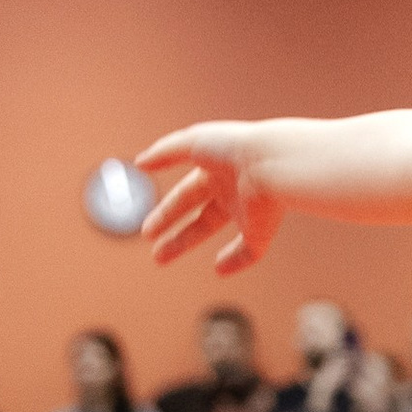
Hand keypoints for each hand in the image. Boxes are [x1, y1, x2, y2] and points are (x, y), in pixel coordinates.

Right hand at [138, 123, 288, 276]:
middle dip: (173, 234)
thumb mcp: (193, 142)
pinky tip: (220, 269)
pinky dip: (236, 261)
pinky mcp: (262, 229)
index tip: (147, 230)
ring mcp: (246, 211)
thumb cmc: (234, 147)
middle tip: (154, 251)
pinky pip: (250, 251)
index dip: (166, 212)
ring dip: (187, 244)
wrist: (272, 163)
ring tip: (162, 259)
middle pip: (197, 218)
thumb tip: (140, 162)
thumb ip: (165, 152)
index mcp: (215, 171)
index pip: (185, 194)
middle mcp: (230, 192)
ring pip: (213, 232)